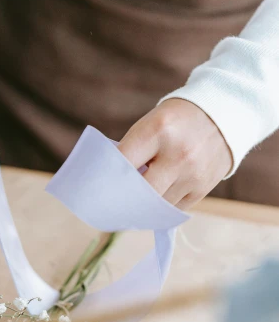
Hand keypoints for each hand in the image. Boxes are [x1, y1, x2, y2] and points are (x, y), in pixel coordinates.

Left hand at [118, 99, 232, 209]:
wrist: (225, 113)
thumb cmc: (177, 120)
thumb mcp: (152, 123)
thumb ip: (133, 150)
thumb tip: (111, 185)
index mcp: (159, 130)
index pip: (123, 162)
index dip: (108, 177)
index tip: (98, 188)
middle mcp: (178, 154)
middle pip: (140, 192)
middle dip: (125, 198)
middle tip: (112, 204)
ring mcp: (192, 174)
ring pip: (156, 205)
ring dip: (143, 204)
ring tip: (134, 200)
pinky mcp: (203, 188)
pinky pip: (173, 208)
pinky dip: (161, 206)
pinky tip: (156, 197)